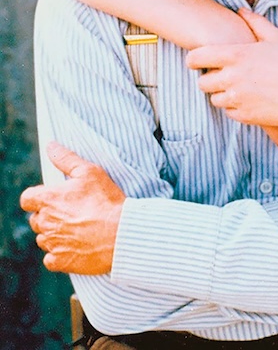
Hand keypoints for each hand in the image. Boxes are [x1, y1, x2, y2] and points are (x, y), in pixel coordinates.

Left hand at [19, 142, 124, 274]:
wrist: (121, 233)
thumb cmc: (106, 200)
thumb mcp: (90, 172)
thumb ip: (66, 159)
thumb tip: (51, 146)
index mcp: (48, 200)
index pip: (27, 198)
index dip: (37, 197)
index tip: (51, 198)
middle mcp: (45, 223)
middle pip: (36, 219)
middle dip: (49, 215)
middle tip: (72, 212)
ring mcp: (51, 244)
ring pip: (44, 238)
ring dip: (55, 234)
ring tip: (78, 228)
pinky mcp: (60, 262)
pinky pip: (51, 258)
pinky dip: (60, 253)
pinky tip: (77, 245)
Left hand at [188, 9, 277, 126]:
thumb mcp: (276, 38)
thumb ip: (255, 23)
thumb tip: (241, 11)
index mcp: (236, 55)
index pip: (197, 57)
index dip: (192, 60)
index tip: (194, 61)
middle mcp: (232, 77)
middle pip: (202, 82)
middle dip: (210, 79)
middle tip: (221, 76)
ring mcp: (238, 98)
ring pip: (216, 99)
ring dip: (223, 94)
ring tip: (239, 87)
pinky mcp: (247, 116)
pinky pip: (230, 113)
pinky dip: (237, 107)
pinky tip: (251, 99)